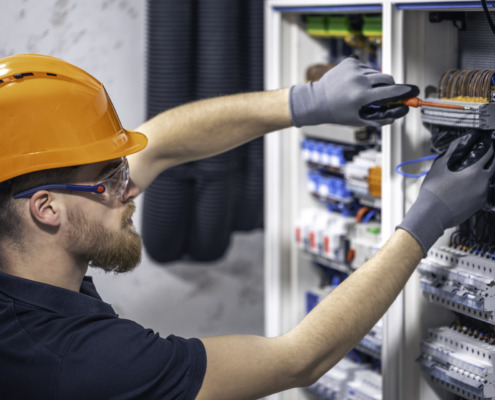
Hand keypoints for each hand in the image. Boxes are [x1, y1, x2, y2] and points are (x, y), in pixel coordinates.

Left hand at [288, 57, 418, 127]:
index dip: (405, 92)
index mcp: (361, 96)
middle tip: (383, 95)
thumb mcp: (359, 120)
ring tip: (360, 91)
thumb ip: (381, 117)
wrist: (316, 101)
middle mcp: (358, 80)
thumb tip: (402, 112)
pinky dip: (364, 75)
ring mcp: (354, 69)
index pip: (391, 92)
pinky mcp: (350, 62)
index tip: (415, 91)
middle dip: (389, 87)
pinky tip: (353, 83)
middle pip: (387, 78)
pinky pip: (366, 67)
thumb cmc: (338, 113)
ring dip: (375, 82)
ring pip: (376, 73)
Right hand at [397, 136, 494, 254]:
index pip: (488, 154)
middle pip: (492, 167)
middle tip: (482, 159)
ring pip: (486, 182)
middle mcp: (482, 182)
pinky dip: (476, 189)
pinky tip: (465, 190)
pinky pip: (481, 193)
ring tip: (469, 177)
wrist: (432, 214)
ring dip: (481, 177)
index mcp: (474, 171)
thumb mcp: (439, 167)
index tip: (487, 146)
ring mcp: (482, 195)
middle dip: (489, 161)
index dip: (488, 148)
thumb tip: (457, 142)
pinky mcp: (479, 206)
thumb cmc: (434, 191)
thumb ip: (451, 152)